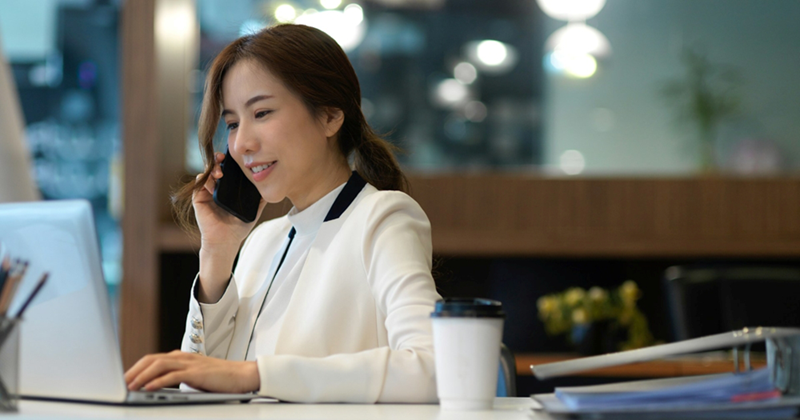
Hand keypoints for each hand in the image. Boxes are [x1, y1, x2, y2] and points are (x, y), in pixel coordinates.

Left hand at [124, 350, 259, 393]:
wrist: (243, 375)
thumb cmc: (221, 379)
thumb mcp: (195, 376)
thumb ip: (180, 377)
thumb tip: (162, 386)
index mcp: (182, 357)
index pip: (153, 359)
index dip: (137, 368)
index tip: (126, 379)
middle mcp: (183, 357)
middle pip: (152, 359)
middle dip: (134, 370)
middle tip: (121, 382)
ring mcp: (190, 363)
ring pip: (159, 365)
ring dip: (142, 376)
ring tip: (130, 386)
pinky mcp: (197, 373)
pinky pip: (173, 376)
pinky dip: (159, 381)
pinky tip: (149, 388)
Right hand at [194, 153, 266, 300]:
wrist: (226, 241)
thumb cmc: (239, 226)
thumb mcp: (254, 209)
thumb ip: (261, 198)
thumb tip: (272, 186)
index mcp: (230, 188)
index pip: (230, 169)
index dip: (231, 161)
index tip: (236, 157)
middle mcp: (218, 187)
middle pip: (217, 166)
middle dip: (220, 159)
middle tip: (224, 158)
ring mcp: (207, 192)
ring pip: (207, 172)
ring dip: (213, 168)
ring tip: (220, 172)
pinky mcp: (199, 198)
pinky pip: (199, 183)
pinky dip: (204, 178)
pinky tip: (213, 181)